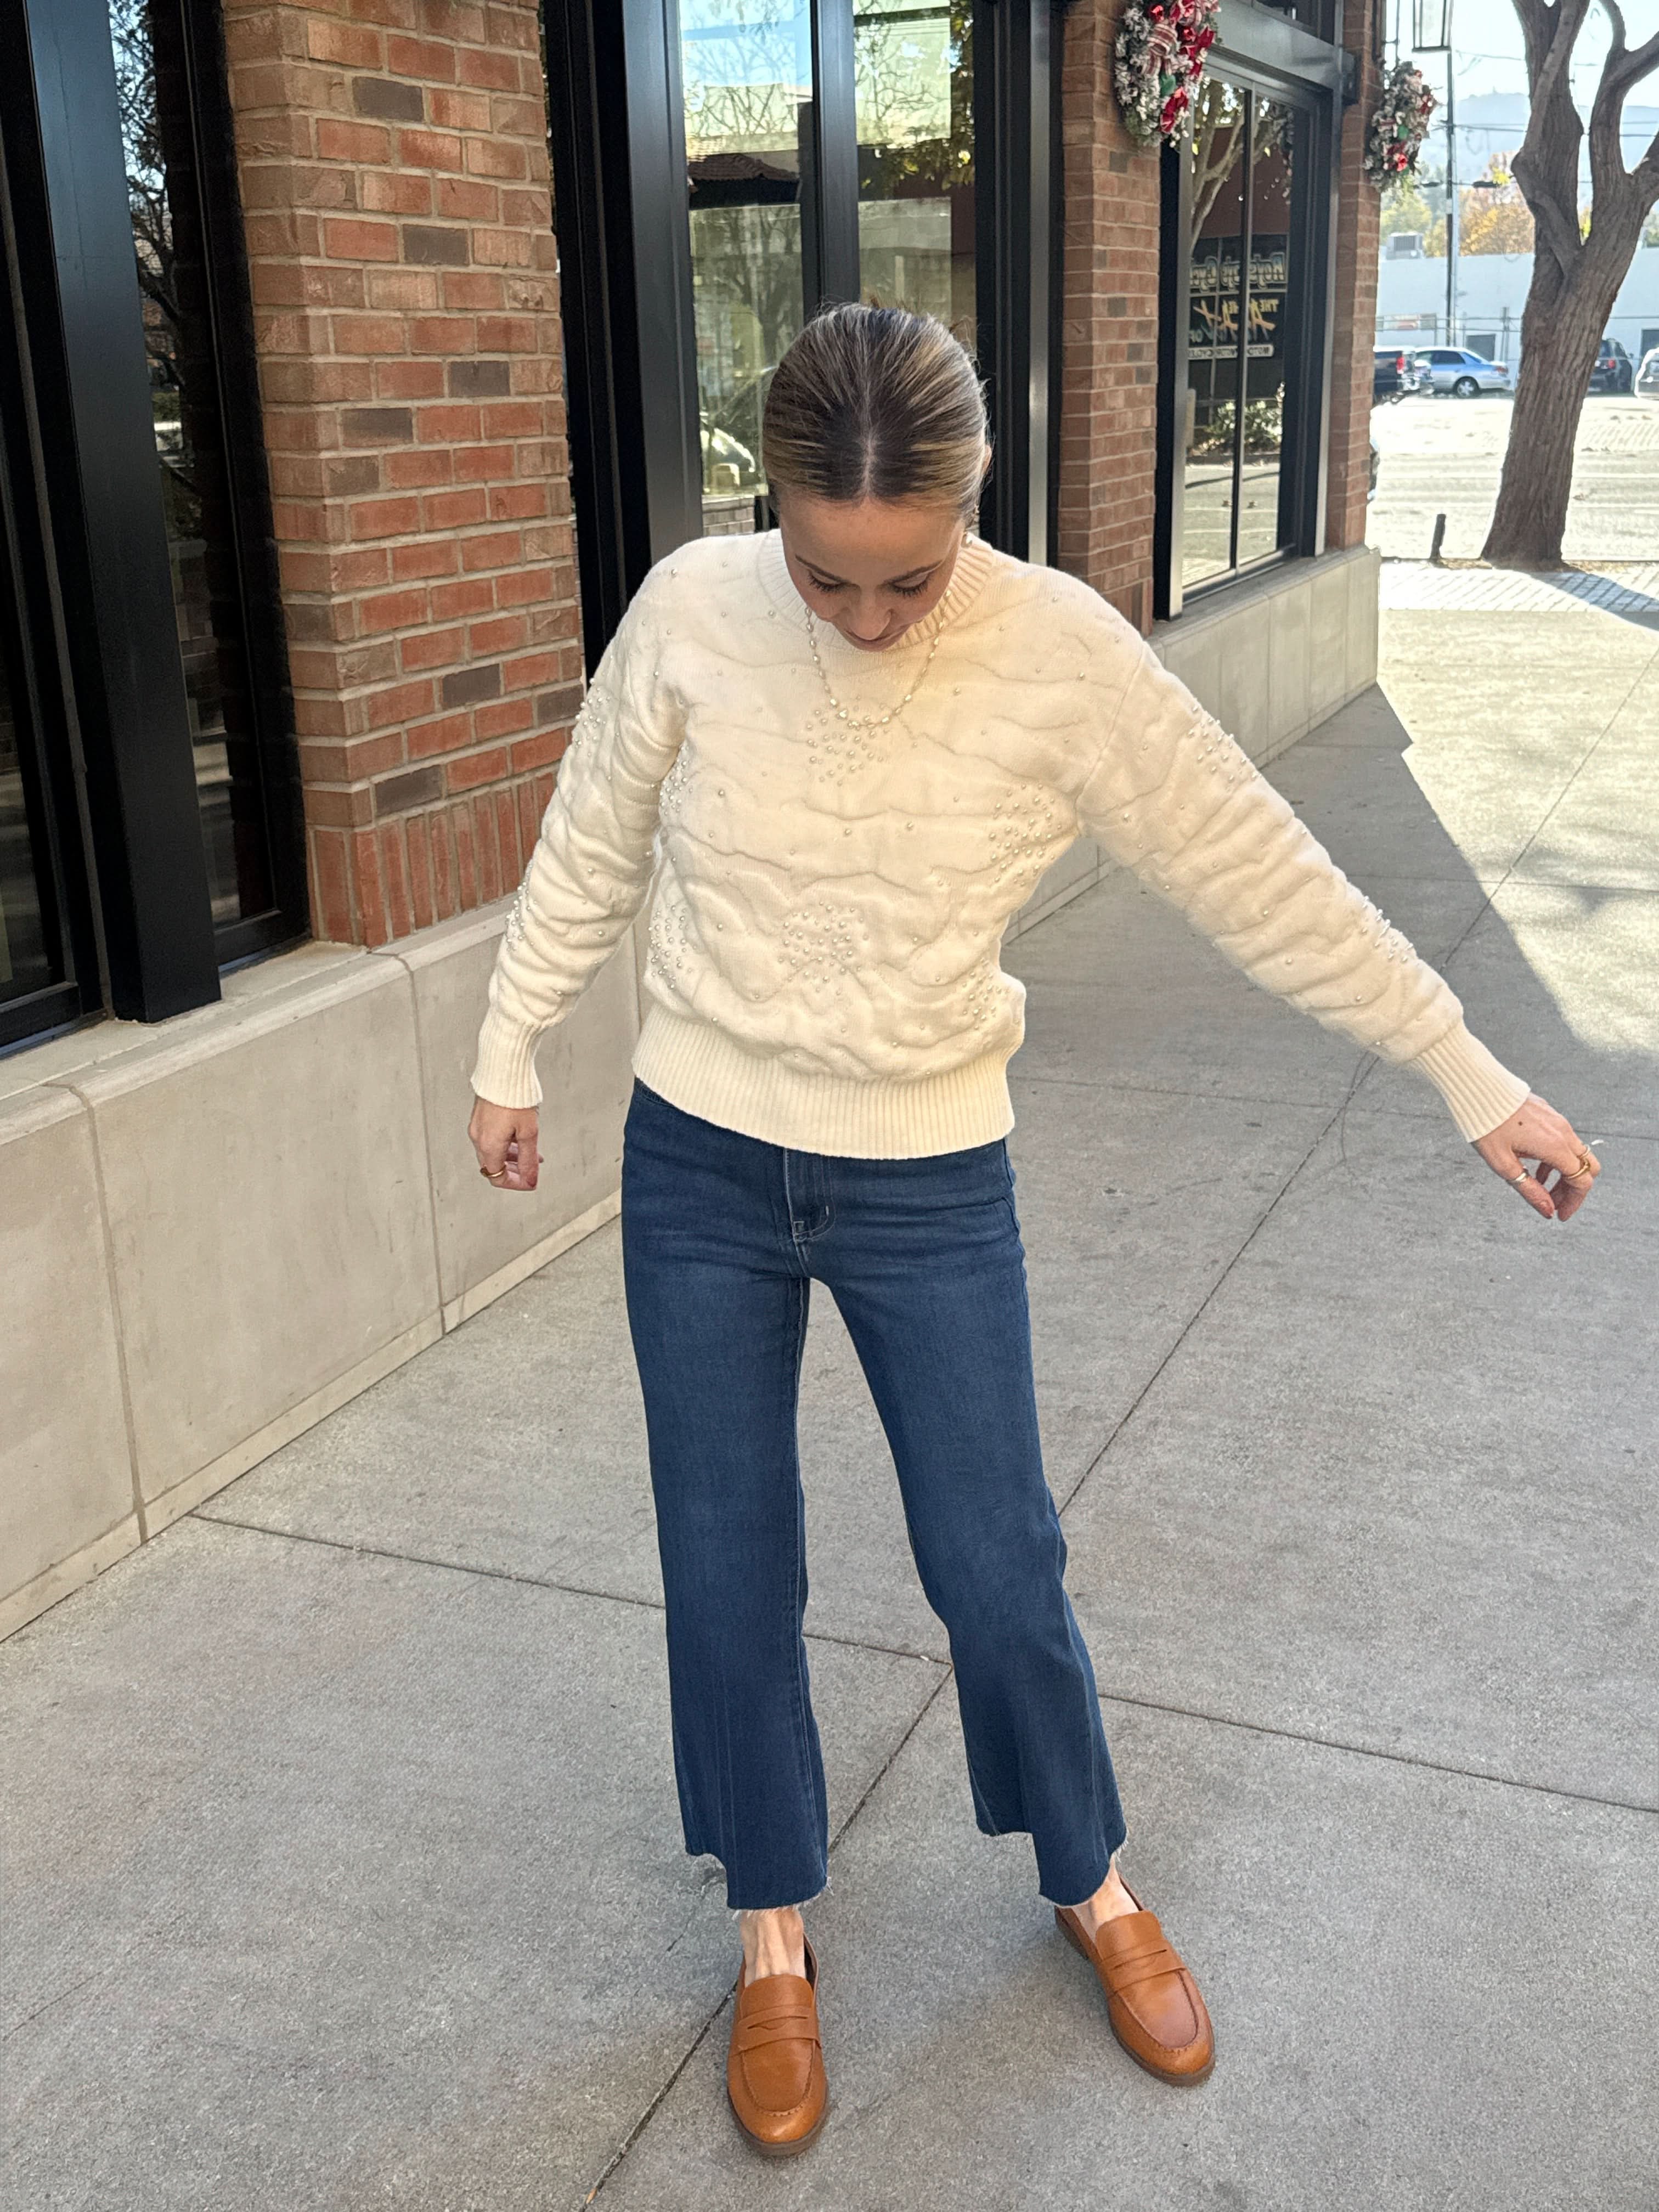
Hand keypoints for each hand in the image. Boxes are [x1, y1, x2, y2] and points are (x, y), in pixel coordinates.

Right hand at [469, 1098, 541, 1193]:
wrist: (504, 1068)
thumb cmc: (515, 1096)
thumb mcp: (529, 1132)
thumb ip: (529, 1159)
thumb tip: (531, 1178)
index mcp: (489, 1145)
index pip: (497, 1177)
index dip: (515, 1183)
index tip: (530, 1181)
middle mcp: (479, 1137)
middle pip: (493, 1166)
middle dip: (514, 1171)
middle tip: (531, 1171)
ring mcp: (477, 1126)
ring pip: (493, 1152)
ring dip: (511, 1157)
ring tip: (531, 1154)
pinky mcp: (480, 1116)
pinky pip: (491, 1138)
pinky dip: (505, 1144)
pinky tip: (519, 1139)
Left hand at [1473, 1094, 1600, 1221]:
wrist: (1479, 1089)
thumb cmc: (1487, 1126)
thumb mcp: (1504, 1165)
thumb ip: (1529, 1190)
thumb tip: (1547, 1210)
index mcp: (1555, 1146)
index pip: (1581, 1181)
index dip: (1574, 1202)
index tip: (1560, 1215)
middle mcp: (1563, 1132)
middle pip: (1587, 1167)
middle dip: (1573, 1189)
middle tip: (1554, 1202)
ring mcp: (1558, 1121)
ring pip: (1575, 1153)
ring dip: (1563, 1174)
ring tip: (1540, 1186)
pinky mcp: (1549, 1114)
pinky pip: (1563, 1140)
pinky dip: (1556, 1158)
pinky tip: (1535, 1165)